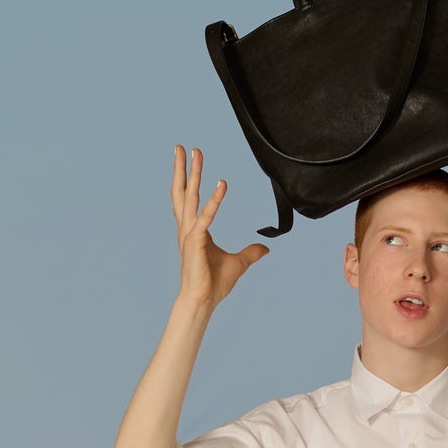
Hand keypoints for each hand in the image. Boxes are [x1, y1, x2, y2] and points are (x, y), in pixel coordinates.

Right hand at [173, 144, 270, 308]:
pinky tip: (222, 183)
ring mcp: (190, 233)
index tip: (190, 161)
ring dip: (194, 173)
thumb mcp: (238, 264)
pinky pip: (207, 216)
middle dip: (183, 168)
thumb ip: (251, 253)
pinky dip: (215, 199)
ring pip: (190, 196)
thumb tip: (265, 249)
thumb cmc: (213, 284)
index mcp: (193, 230)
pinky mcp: (196, 241)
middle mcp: (188, 228)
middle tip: (182, 146)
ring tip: (195, 151)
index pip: (189, 199)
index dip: (189, 179)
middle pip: (182, 191)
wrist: (202, 301)